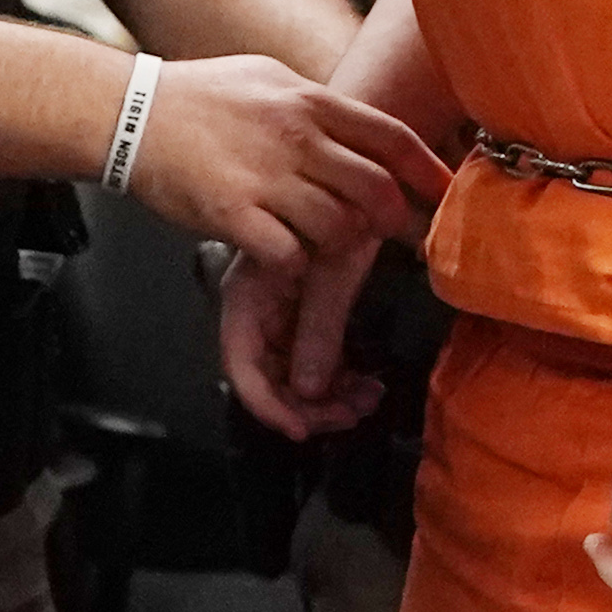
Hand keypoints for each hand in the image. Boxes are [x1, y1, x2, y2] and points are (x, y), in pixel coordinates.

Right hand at [123, 54, 444, 267]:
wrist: (127, 114)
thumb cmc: (194, 96)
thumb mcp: (265, 79)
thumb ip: (314, 103)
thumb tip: (355, 121)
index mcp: (307, 101)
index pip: (390, 136)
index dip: (428, 169)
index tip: (449, 190)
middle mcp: (294, 137)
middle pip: (376, 190)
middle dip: (396, 222)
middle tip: (400, 238)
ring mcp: (265, 177)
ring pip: (338, 229)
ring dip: (341, 246)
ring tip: (329, 247)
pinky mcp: (234, 215)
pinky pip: (290, 255)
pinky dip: (295, 265)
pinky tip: (285, 257)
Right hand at [221, 220, 391, 436]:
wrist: (363, 182)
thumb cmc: (343, 211)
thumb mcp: (334, 268)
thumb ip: (320, 326)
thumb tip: (311, 392)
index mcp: (250, 297)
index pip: (243, 367)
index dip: (267, 406)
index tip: (303, 430)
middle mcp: (262, 314)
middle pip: (271, 380)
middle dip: (310, 407)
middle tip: (354, 412)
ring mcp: (285, 318)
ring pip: (297, 378)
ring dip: (329, 400)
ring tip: (369, 397)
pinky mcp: (308, 317)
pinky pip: (317, 364)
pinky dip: (340, 382)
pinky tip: (367, 384)